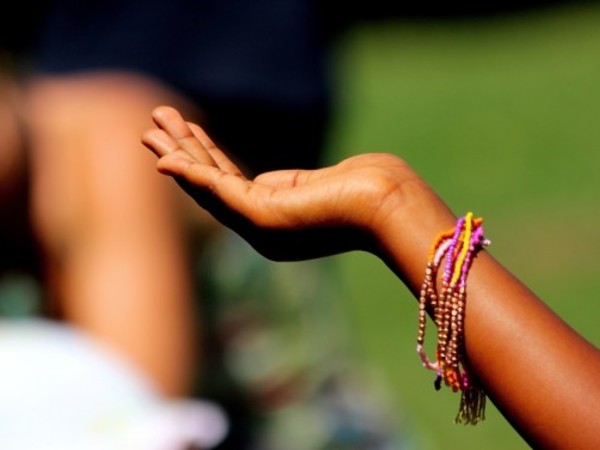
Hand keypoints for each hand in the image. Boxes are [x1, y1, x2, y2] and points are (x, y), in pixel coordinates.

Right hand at [142, 106, 433, 260]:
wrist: (391, 206)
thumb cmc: (370, 191)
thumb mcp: (320, 183)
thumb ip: (287, 184)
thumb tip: (266, 179)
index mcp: (276, 222)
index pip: (230, 187)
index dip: (204, 158)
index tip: (187, 132)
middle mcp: (262, 230)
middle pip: (211, 188)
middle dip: (182, 154)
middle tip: (152, 128)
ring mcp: (261, 227)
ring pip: (209, 188)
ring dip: (178, 157)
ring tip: (149, 130)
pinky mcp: (264, 217)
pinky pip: (219, 191)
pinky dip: (191, 173)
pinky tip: (165, 160)